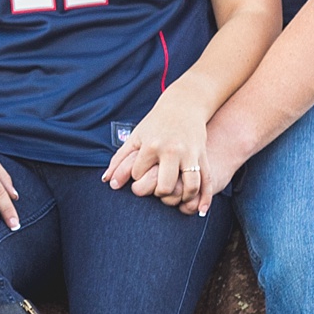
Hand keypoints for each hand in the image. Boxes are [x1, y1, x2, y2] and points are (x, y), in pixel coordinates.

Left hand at [106, 95, 212, 211]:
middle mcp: (171, 150)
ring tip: (176, 196)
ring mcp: (189, 153)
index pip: (138, 175)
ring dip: (182, 197)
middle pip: (164, 187)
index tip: (141, 171)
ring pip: (189, 187)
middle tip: (157, 188)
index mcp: (151, 145)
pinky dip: (204, 198)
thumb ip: (119, 160)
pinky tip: (200, 210)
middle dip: (159, 192)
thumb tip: (107, 182)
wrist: (184, 104)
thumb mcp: (136, 137)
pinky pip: (206, 181)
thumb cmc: (155, 123)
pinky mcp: (203, 154)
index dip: (137, 177)